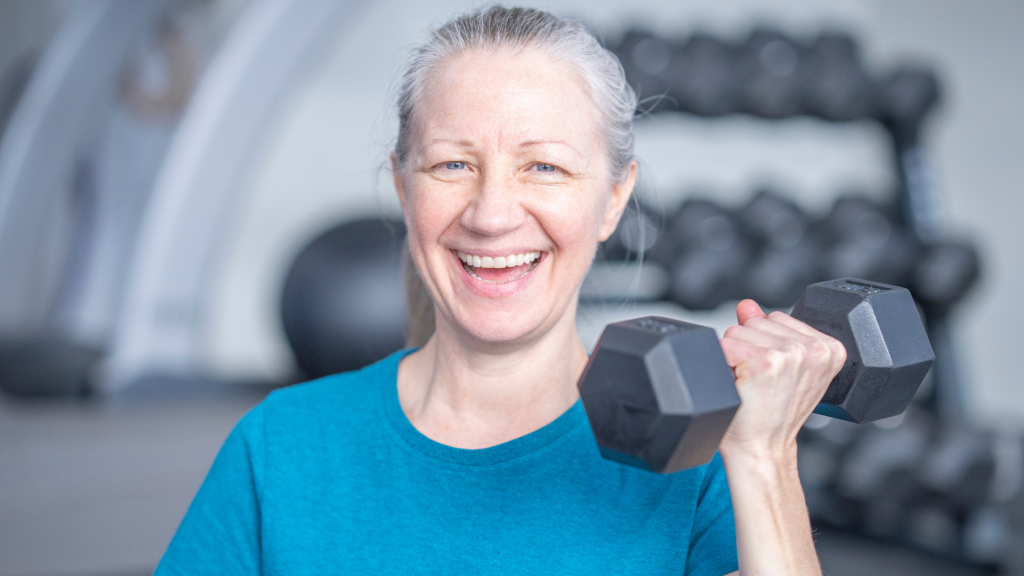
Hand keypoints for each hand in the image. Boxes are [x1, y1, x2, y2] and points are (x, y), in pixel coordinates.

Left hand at [718, 300, 846, 462]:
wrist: (762, 449)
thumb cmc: (770, 415)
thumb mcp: (780, 367)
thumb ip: (766, 330)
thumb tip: (748, 304)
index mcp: (830, 348)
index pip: (776, 318)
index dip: (763, 344)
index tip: (771, 374)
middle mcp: (815, 350)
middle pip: (755, 322)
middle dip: (747, 349)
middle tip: (759, 382)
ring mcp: (793, 355)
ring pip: (738, 331)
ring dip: (735, 358)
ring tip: (751, 384)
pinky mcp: (767, 363)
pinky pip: (725, 345)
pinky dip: (723, 364)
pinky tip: (741, 385)